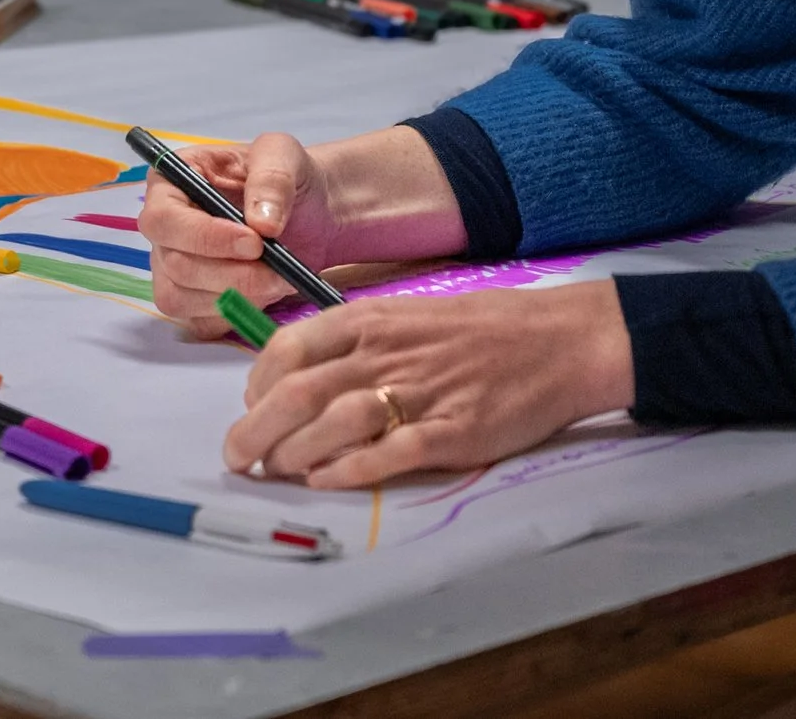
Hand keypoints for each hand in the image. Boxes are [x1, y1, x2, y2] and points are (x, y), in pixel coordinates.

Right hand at [141, 133, 338, 336]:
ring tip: (280, 281)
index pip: (163, 219)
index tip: (255, 242)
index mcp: (172, 182)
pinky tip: (267, 295)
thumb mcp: (285, 155)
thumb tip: (261, 223)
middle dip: (231, 273)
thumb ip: (272, 179)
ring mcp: (174, 267)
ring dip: (234, 297)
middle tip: (279, 271)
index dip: (204, 236)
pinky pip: (199, 322)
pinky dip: (235, 315)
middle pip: (173, 265)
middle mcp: (166, 228)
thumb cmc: (289, 176)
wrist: (313, 211)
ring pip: (181, 298)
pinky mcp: (194, 301)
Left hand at [224, 283, 635, 488]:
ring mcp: (419, 394)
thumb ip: (356, 342)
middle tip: (237, 458)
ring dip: (293, 455)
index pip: (287, 350)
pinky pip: (388, 454)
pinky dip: (348, 471)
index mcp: (371, 321)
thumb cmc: (481, 328)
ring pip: (332, 424)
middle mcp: (385, 354)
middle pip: (296, 393)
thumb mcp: (408, 314)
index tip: (249, 409)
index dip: (255, 386)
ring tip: (278, 473)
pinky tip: (327, 481)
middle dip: (254, 431)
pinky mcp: (451, 432)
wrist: (558, 340)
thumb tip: (298, 375)